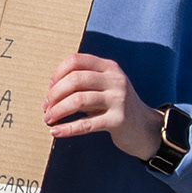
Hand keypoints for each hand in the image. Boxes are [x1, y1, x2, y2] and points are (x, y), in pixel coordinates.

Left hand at [45, 52, 163, 160]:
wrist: (145, 129)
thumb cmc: (117, 107)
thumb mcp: (105, 88)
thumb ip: (84, 83)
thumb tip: (50, 93)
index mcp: (109, 67)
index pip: (76, 60)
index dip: (57, 73)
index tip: (49, 89)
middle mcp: (115, 80)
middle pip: (75, 79)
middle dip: (54, 94)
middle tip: (46, 108)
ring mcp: (119, 99)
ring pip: (78, 100)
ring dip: (58, 111)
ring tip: (48, 120)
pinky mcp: (119, 120)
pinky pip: (87, 124)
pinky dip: (68, 128)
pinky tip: (56, 132)